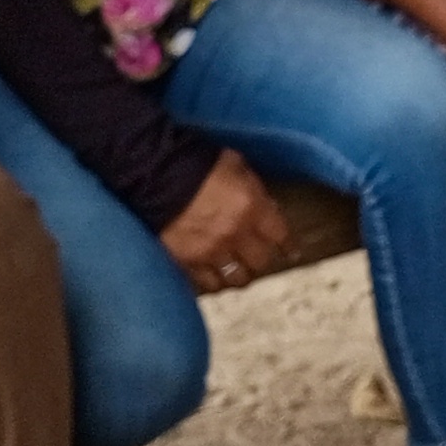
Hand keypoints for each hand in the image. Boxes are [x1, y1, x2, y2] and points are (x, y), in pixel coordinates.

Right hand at [153, 150, 292, 294]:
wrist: (154, 173)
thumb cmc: (196, 162)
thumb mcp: (234, 164)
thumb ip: (253, 188)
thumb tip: (264, 205)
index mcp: (251, 206)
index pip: (280, 234)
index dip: (287, 245)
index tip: (291, 251)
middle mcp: (235, 235)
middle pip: (260, 262)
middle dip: (261, 258)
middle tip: (256, 254)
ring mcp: (211, 252)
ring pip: (237, 278)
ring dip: (239, 273)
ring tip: (236, 268)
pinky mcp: (188, 262)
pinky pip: (209, 283)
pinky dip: (214, 280)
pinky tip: (214, 274)